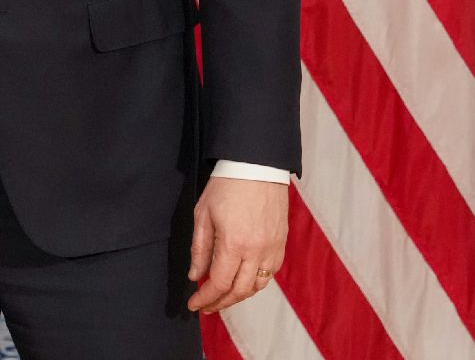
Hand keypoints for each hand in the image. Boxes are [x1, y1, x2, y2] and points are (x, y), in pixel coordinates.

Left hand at [187, 175, 288, 313]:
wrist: (257, 167)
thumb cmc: (226, 186)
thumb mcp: (203, 214)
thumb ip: (199, 248)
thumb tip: (195, 276)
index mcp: (234, 244)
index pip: (219, 283)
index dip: (205, 298)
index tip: (193, 305)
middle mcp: (257, 251)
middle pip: (240, 291)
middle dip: (221, 303)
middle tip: (206, 306)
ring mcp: (273, 250)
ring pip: (257, 286)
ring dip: (238, 296)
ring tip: (222, 297)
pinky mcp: (281, 245)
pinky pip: (269, 274)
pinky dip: (254, 283)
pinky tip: (241, 282)